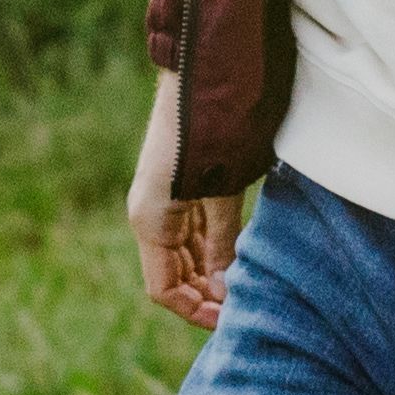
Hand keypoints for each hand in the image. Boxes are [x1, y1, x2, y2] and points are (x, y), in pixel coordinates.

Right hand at [124, 72, 241, 335]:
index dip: (196, 311)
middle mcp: (149, 216)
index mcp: (150, 221)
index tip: (230, 320)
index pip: (165, 291)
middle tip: (244, 307)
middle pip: (173, 277)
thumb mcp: (222, 192)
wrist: (201, 74)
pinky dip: (212, 251)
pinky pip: (192, 234)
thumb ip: (223, 243)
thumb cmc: (210, 130)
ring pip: (183, 257)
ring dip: (209, 275)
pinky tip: (237, 258)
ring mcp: (162, 202)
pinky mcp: (177, 189)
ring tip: (245, 288)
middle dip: (204, 296)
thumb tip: (225, 289)